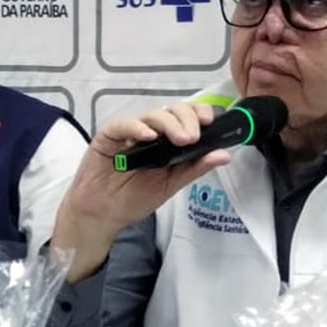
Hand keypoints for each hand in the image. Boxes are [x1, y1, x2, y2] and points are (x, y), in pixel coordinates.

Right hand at [51, 100, 232, 282]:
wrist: (102, 215)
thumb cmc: (132, 199)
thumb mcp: (170, 185)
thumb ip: (194, 168)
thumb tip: (223, 154)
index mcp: (166, 141)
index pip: (186, 118)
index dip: (199, 114)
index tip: (210, 122)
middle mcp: (150, 132)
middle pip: (172, 111)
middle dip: (187, 120)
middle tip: (193, 137)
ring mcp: (129, 132)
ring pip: (153, 115)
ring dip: (169, 124)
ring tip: (180, 139)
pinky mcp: (109, 136)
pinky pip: (124, 125)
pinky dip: (137, 128)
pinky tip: (149, 136)